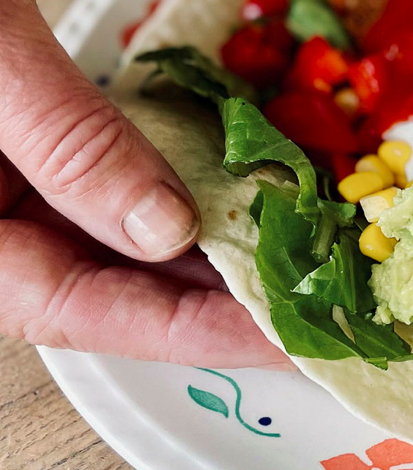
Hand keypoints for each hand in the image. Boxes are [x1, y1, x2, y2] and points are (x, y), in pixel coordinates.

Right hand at [0, 0, 287, 368]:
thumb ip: (70, 145)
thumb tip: (169, 229)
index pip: (83, 311)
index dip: (193, 329)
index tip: (286, 335)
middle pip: (113, 286)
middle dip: (219, 296)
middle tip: (321, 298)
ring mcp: (9, 180)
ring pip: (121, 237)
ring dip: (212, 244)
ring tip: (303, 251)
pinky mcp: (36, 137)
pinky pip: (118, 176)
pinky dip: (185, 182)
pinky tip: (252, 182)